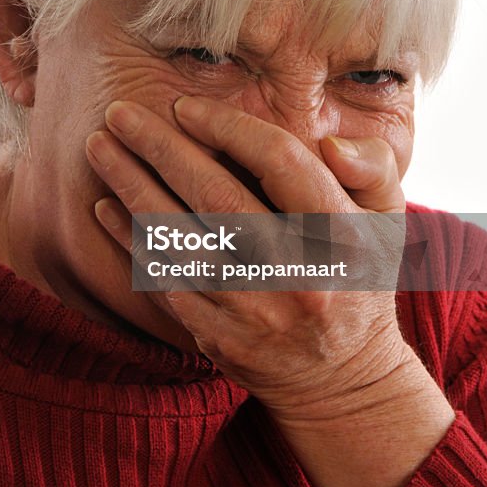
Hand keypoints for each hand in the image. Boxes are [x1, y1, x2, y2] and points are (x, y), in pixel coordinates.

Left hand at [86, 94, 410, 422]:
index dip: (228, 127)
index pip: (280, 163)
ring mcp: (255, 311)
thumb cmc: (358, 278)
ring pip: (181, 240)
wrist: (341, 380)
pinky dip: (132, 243)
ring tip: (98, 148)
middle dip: (161, 148)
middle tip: (118, 112)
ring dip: (133, 189)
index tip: (184, 106)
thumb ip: (371, 167)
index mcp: (342, 236)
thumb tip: (329, 143)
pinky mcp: (220, 339)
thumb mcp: (388, 220)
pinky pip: (166, 282)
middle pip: (216, 196)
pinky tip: (105, 207)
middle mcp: (297, 274)